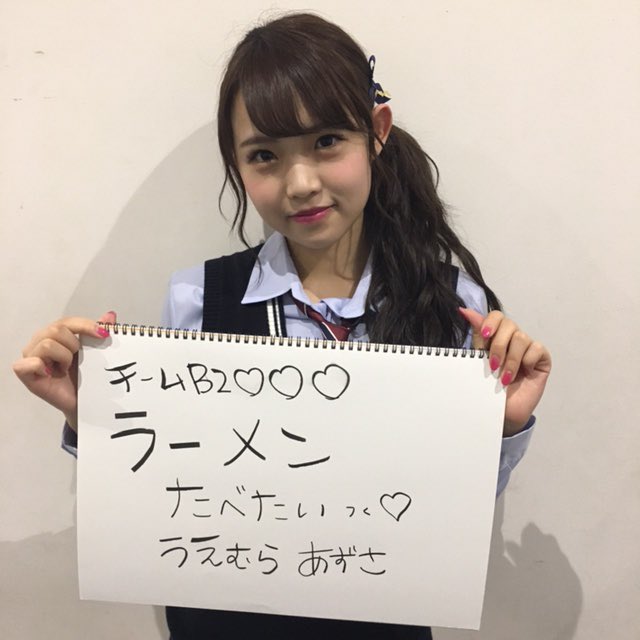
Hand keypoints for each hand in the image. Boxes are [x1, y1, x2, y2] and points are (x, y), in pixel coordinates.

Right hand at [13, 311, 116, 430]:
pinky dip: (42, 366)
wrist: (83, 401)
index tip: (103, 335)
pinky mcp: (25, 373)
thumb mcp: (95, 352)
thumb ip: (100, 332)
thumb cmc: (84, 377)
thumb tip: (110, 315)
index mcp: (55, 334)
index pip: (67, 321)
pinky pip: (29, 362)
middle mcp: (40, 342)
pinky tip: (51, 373)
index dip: (86, 326)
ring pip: (47, 344)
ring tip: (65, 368)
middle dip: (73, 345)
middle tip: (77, 360)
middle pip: (56, 329)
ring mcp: (30, 357)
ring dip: (63, 358)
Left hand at [458, 308, 551, 435]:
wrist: (502, 412)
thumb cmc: (489, 388)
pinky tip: (523, 374)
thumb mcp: (479, 361)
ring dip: (510, 359)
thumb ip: (478, 337)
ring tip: (504, 378)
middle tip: (492, 365)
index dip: (491, 321)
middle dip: (498, 345)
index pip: (496, 316)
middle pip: (509, 324)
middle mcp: (513, 339)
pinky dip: (526, 361)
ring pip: (521, 337)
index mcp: (496, 337)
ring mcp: (528, 348)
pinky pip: (536, 348)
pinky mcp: (541, 358)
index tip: (485, 334)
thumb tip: (465, 311)